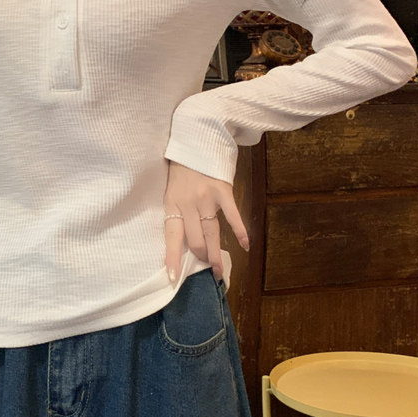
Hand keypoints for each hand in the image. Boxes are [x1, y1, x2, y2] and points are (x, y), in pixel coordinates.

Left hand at [164, 160, 249, 282]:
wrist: (197, 138)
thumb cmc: (182, 166)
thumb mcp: (172, 188)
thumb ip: (178, 210)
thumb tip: (185, 237)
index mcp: (172, 203)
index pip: (171, 236)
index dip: (173, 258)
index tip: (173, 278)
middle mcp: (188, 203)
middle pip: (195, 239)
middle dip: (201, 258)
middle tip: (207, 272)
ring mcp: (206, 198)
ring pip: (211, 233)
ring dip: (216, 254)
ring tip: (219, 271)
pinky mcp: (222, 190)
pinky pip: (232, 215)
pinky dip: (240, 231)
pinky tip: (245, 246)